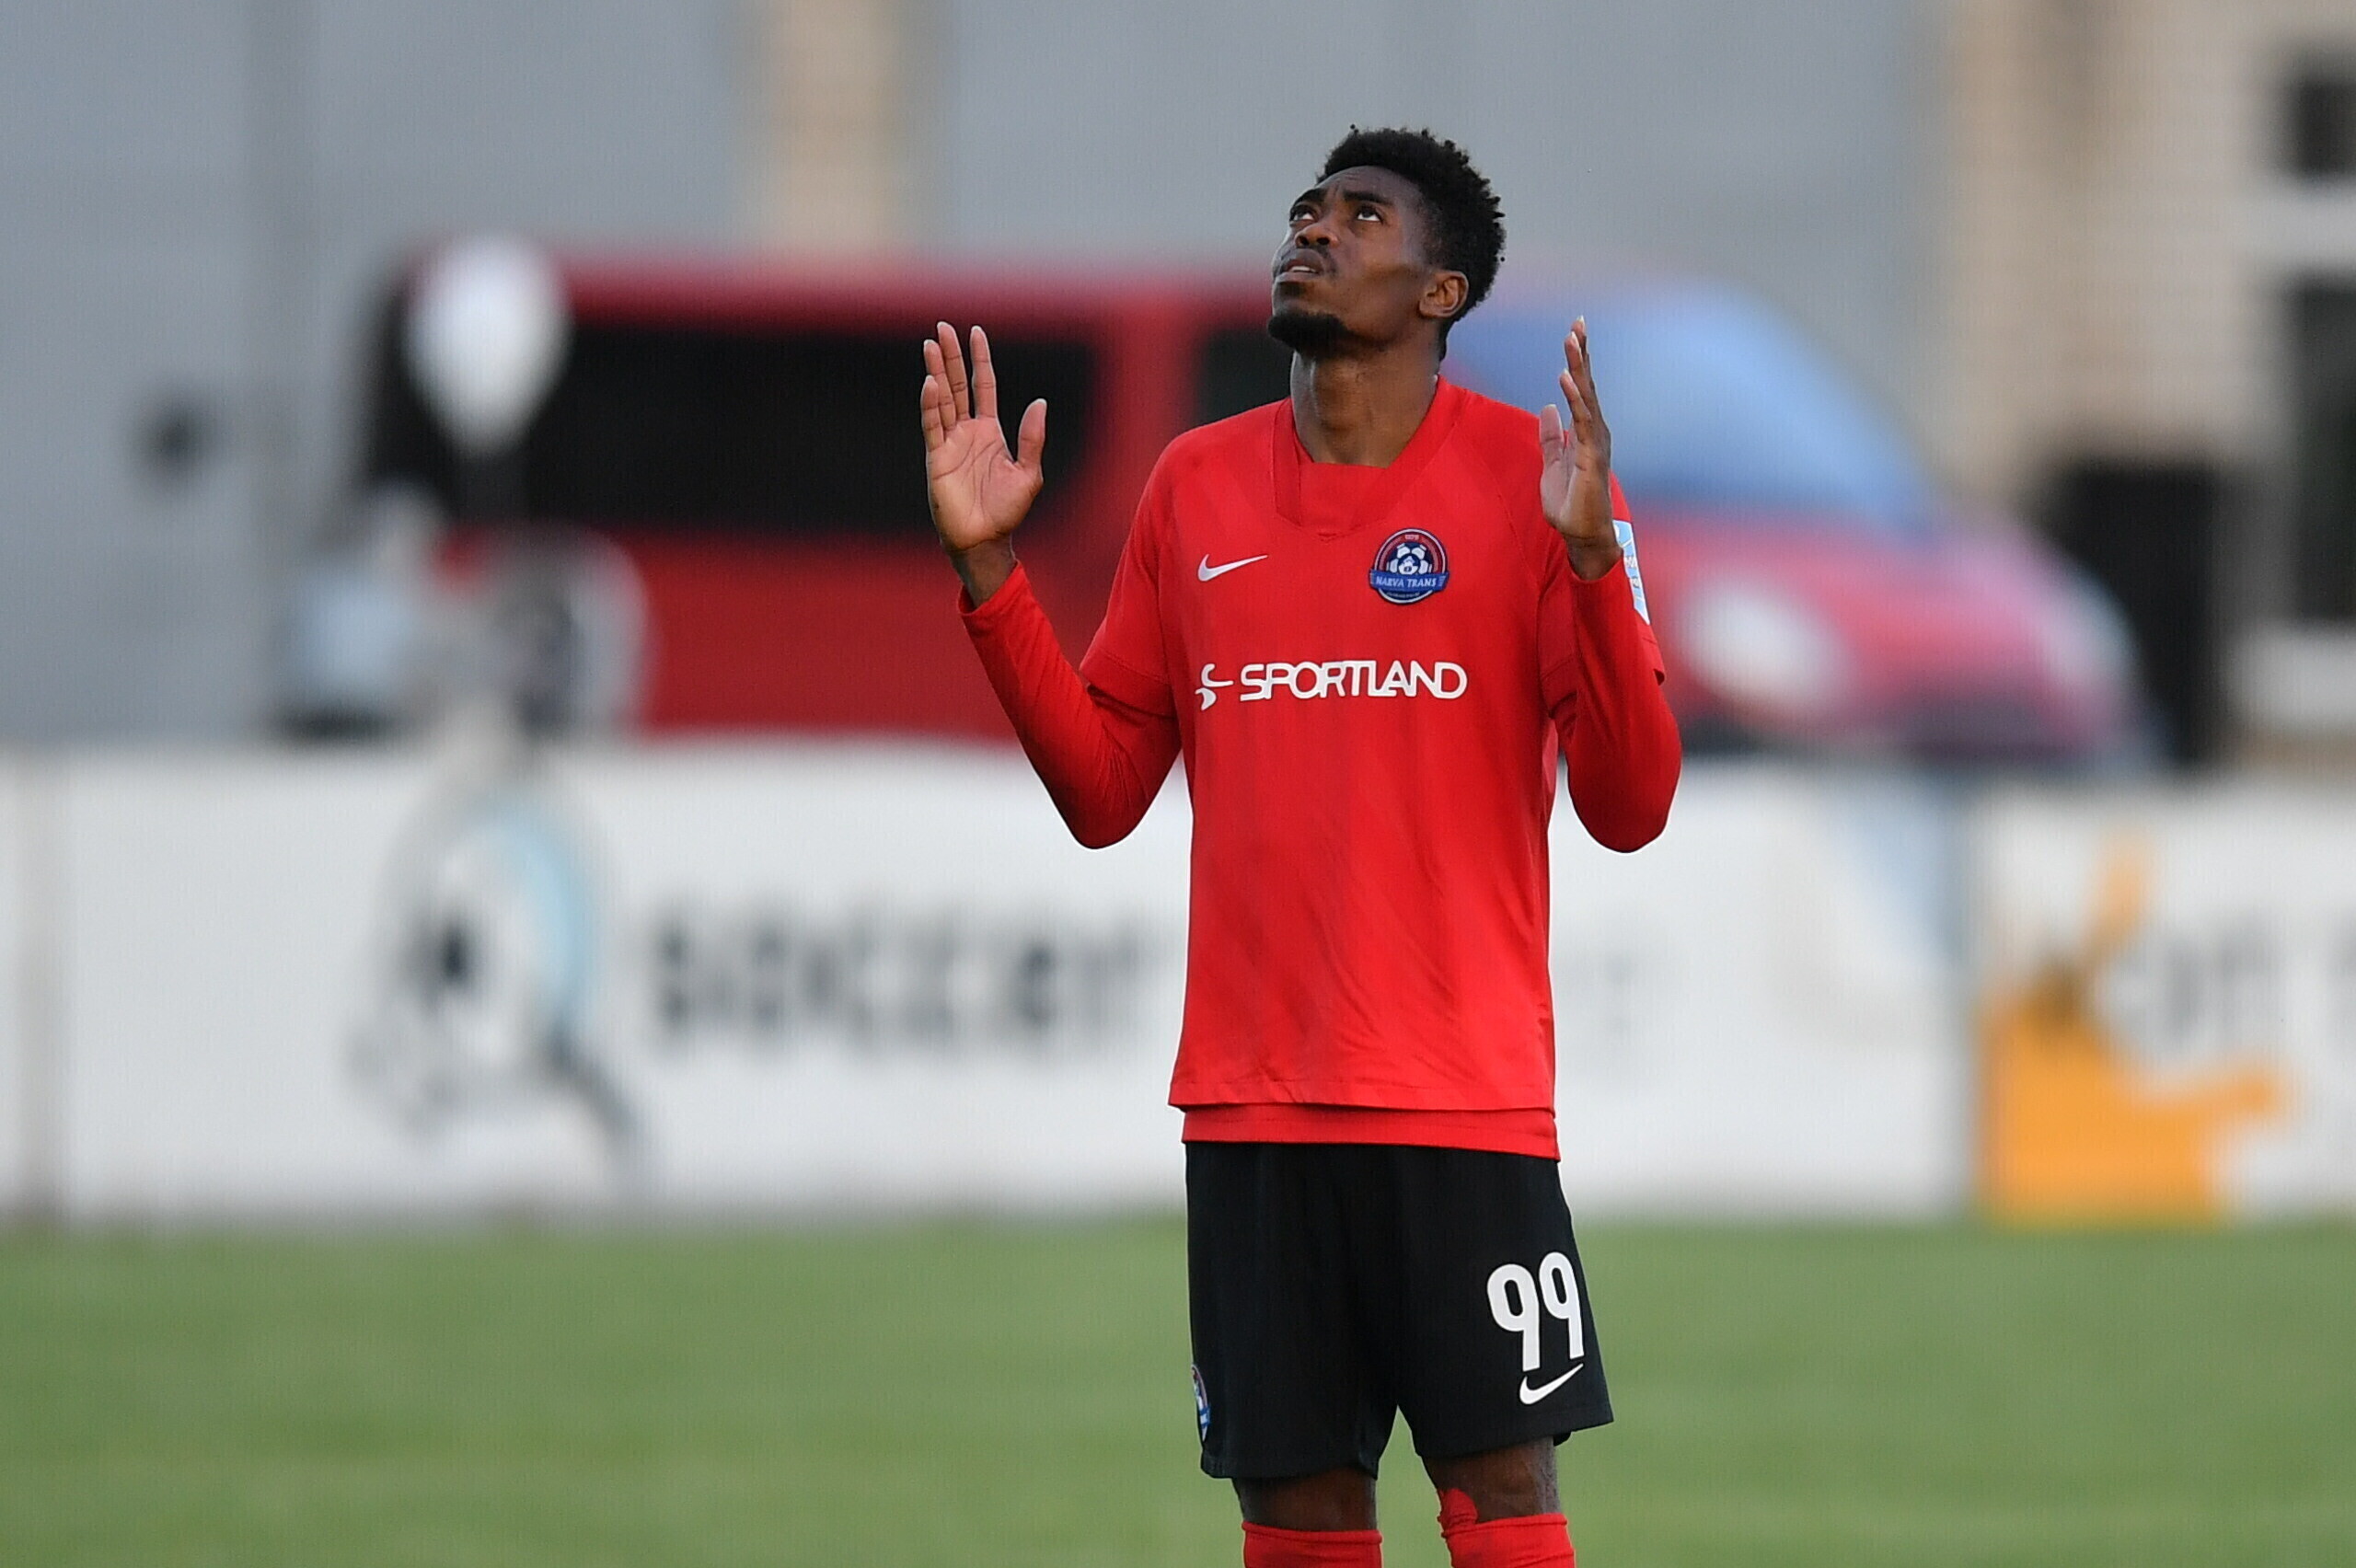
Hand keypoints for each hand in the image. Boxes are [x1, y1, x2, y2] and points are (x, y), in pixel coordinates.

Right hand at [922, 322, 1045, 602]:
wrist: (985, 540)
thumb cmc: (1006, 511)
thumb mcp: (1029, 473)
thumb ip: (1032, 438)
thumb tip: (1040, 402)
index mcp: (990, 431)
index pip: (983, 386)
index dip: (980, 359)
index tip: (976, 332)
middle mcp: (967, 431)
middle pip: (957, 384)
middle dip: (951, 356)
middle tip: (942, 327)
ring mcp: (950, 442)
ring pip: (942, 398)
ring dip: (936, 371)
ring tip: (930, 343)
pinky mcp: (937, 458)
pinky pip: (933, 425)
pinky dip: (931, 404)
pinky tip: (931, 383)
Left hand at [1539, 318, 1621, 581]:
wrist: (1581, 535)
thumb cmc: (1571, 504)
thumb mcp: (1552, 464)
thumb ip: (1551, 438)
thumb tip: (1547, 409)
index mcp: (1586, 432)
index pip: (1581, 390)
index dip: (1577, 362)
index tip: (1574, 333)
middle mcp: (1595, 432)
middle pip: (1587, 386)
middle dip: (1582, 354)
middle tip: (1577, 323)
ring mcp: (1595, 443)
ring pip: (1587, 398)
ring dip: (1579, 369)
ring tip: (1572, 341)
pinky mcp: (1592, 457)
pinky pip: (1583, 423)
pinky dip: (1575, 400)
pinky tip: (1565, 380)